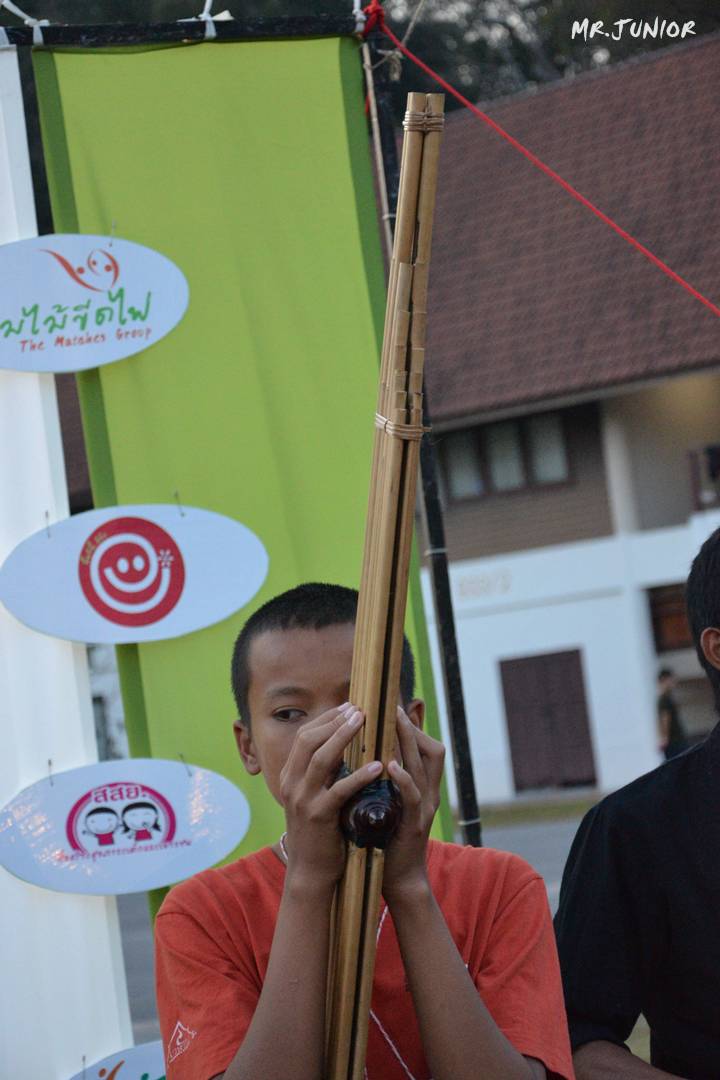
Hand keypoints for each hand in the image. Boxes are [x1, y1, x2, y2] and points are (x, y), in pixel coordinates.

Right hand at [280, 704, 381, 890]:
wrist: (310, 872)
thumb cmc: (319, 832)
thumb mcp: (314, 797)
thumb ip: (323, 773)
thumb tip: (344, 744)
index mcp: (289, 777)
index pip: (304, 736)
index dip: (326, 719)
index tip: (348, 707)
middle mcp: (291, 785)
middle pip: (309, 740)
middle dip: (335, 721)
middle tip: (359, 709)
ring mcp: (302, 800)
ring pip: (320, 759)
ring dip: (343, 737)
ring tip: (365, 723)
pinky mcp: (318, 818)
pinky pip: (339, 790)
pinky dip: (359, 776)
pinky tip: (377, 766)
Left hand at [382, 708, 445, 903]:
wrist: (396, 878)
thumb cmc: (386, 838)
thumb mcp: (386, 802)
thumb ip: (383, 779)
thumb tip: (364, 754)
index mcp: (421, 787)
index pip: (426, 747)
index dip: (412, 727)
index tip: (392, 709)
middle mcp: (427, 793)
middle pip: (430, 750)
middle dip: (411, 727)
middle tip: (393, 706)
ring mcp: (424, 809)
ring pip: (423, 768)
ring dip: (408, 743)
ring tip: (394, 723)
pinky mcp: (414, 825)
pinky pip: (414, 797)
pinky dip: (404, 779)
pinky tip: (391, 767)